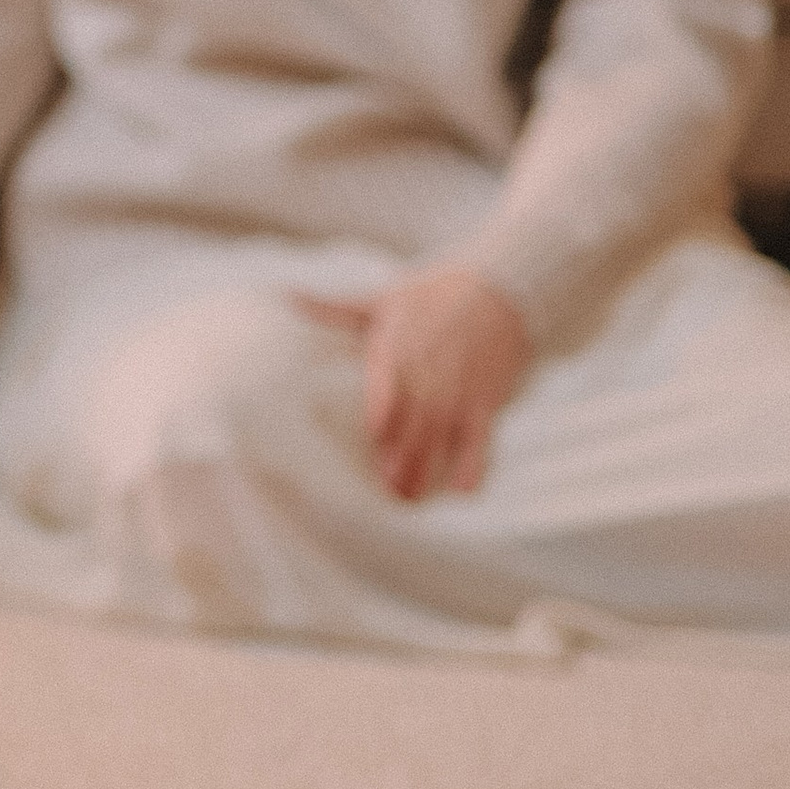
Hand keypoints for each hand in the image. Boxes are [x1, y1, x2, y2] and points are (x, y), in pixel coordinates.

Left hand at [292, 268, 529, 501]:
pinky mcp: (488, 400)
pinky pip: (483, 435)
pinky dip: (476, 462)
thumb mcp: (384, 299)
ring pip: (445, 431)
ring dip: (429, 465)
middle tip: (386, 486)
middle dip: (403, 451)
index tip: (376, 431)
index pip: (394, 377)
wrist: (505, 289)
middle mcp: (433, 368)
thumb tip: (284, 298)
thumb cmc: (434, 296)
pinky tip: (465, 491)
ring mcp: (462, 387)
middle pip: (417, 415)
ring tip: (409, 499)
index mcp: (402, 343)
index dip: (387, 404)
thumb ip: (336, 310)